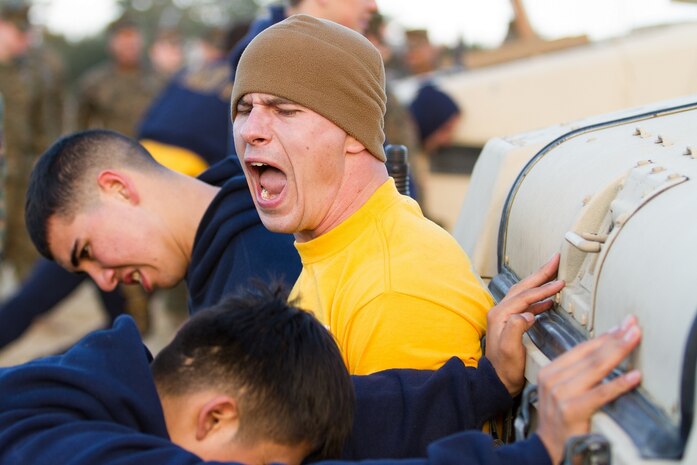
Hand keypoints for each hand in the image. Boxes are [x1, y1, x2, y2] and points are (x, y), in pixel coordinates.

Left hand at [485, 254, 563, 395]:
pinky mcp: (510, 323)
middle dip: (541, 273)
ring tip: (554, 274)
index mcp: (501, 315)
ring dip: (539, 282)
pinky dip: (538, 298)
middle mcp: (500, 312)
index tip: (560, 281)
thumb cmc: (505, 369)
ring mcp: (504, 317)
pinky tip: (548, 300)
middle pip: (523, 287)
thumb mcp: (510, 350)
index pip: (526, 296)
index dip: (544, 288)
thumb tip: (527, 314)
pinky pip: (526, 303)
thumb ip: (516, 329)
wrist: (497, 381)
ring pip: (524, 292)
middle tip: (555, 260)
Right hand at [536, 316, 641, 463]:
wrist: (548, 447)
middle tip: (633, 326)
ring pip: (595, 368)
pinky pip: (600, 394)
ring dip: (618, 352)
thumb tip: (604, 352)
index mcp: (550, 371)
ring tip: (634, 340)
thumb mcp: (561, 390)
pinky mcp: (571, 410)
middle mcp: (552, 379)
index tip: (622, 326)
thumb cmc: (559, 420)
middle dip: (614, 338)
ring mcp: (560, 394)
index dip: (604, 336)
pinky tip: (634, 376)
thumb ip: (577, 373)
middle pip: (589, 354)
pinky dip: (619, 384)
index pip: (581, 348)